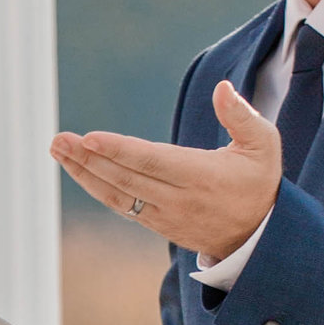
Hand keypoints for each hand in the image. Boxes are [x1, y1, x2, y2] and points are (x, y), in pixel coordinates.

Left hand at [50, 80, 280, 259]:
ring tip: (58, 149)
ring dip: (83, 173)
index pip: (153, 162)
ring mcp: (165, 216)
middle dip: (88, 159)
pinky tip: (78, 168)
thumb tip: (222, 87)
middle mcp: (179, 200)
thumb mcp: (264, 144)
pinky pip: (121, 205)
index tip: (89, 138)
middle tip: (58, 139)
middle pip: (125, 179)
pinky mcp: (157, 224)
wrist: (260, 237)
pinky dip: (97, 187)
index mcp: (203, 176)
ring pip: (117, 195)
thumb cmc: (259, 181)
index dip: (119, 151)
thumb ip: (242, 116)